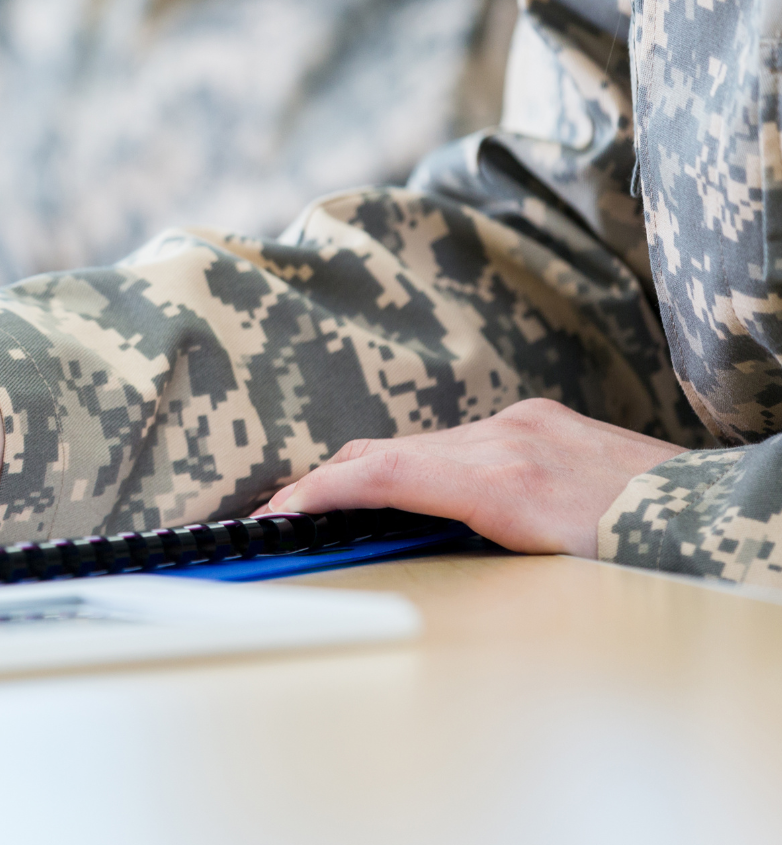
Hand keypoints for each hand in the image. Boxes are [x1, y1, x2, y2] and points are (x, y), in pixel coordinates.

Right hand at [256, 399, 684, 556]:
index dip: (316, 492)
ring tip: (343, 506)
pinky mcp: (542, 419)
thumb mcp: (545, 576)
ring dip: (376, 475)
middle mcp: (507, 439)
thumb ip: (464, 553)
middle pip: (386, 453)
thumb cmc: (642, 560)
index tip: (278, 510)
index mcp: (504, 482)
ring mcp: (524, 423)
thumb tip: (401, 553)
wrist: (718, 516)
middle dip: (328, 483)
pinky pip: (458, 437)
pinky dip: (422, 463)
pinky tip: (419, 490)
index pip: (381, 475)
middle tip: (288, 512)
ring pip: (419, 445)